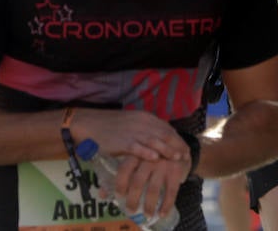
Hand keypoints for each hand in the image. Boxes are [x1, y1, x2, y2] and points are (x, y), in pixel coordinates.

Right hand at [74, 109, 190, 164]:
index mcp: (145, 118)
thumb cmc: (111, 126)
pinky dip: (147, 153)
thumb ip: (145, 129)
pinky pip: (137, 148)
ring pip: (155, 141)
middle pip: (165, 135)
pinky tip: (156, 158)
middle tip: (186, 156)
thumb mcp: (132, 123)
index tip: (186, 148)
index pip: (166, 128)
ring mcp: (132, 132)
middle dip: (177, 145)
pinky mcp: (122, 142)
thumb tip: (158, 139)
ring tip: (178, 158)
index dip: (178, 138)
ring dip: (168, 150)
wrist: (90, 124)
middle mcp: (142, 123)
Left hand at [96, 151, 190, 221]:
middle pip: (138, 182)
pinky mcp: (176, 171)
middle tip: (130, 209)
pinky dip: (166, 204)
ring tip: (146, 215)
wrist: (178, 144)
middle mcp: (150, 158)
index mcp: (137, 153)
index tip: (119, 196)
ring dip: (149, 205)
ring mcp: (164, 165)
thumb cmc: (152, 153)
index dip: (120, 184)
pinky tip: (162, 214)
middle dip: (133, 199)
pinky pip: (171, 191)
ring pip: (153, 189)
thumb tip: (102, 194)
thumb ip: (122, 172)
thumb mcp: (137, 156)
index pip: (124, 169)